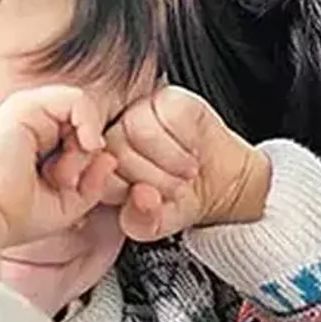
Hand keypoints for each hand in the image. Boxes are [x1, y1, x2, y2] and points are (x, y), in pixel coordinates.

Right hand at [0, 86, 115, 272]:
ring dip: (85, 142)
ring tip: (67, 171)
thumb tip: (109, 157)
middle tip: (67, 181)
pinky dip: (90, 120)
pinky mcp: (23, 108)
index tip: (75, 186)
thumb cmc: (15, 216)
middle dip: (86, 154)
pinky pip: (75, 99)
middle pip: (82, 124)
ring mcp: (24, 114)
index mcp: (34, 144)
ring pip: (80, 111)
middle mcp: (28, 126)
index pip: (79, 136)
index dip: (88, 160)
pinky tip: (87, 144)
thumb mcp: (69, 202)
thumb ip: (94, 180)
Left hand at [105, 86, 271, 241]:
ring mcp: (139, 111)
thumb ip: (141, 221)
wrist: (223, 183)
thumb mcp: (159, 223)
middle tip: (176, 187)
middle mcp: (114, 133)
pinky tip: (194, 150)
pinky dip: (188, 143)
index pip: (97, 176)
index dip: (129, 194)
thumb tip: (142, 196)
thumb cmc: (183, 198)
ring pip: (140, 132)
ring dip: (174, 162)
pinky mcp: (168, 98)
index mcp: (100, 165)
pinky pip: (170, 118)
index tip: (153, 201)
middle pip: (118, 152)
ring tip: (187, 172)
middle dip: (157, 180)